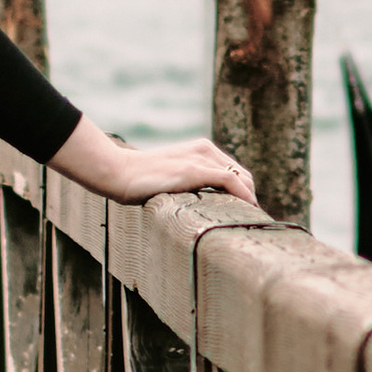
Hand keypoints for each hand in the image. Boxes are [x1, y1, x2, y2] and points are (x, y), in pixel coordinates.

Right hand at [47, 119, 259, 208]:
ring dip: (250, 200)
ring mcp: (200, 158)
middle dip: (251, 198)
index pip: (234, 172)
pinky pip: (231, 181)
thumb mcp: (170, 178)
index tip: (247, 214)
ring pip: (241, 178)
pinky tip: (248, 210)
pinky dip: (244, 195)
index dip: (245, 193)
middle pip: (243, 175)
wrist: (119, 173)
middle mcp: (205, 150)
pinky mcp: (195, 170)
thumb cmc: (139, 181)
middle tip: (252, 222)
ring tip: (252, 222)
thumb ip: (188, 184)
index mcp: (200, 149)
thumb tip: (202, 206)